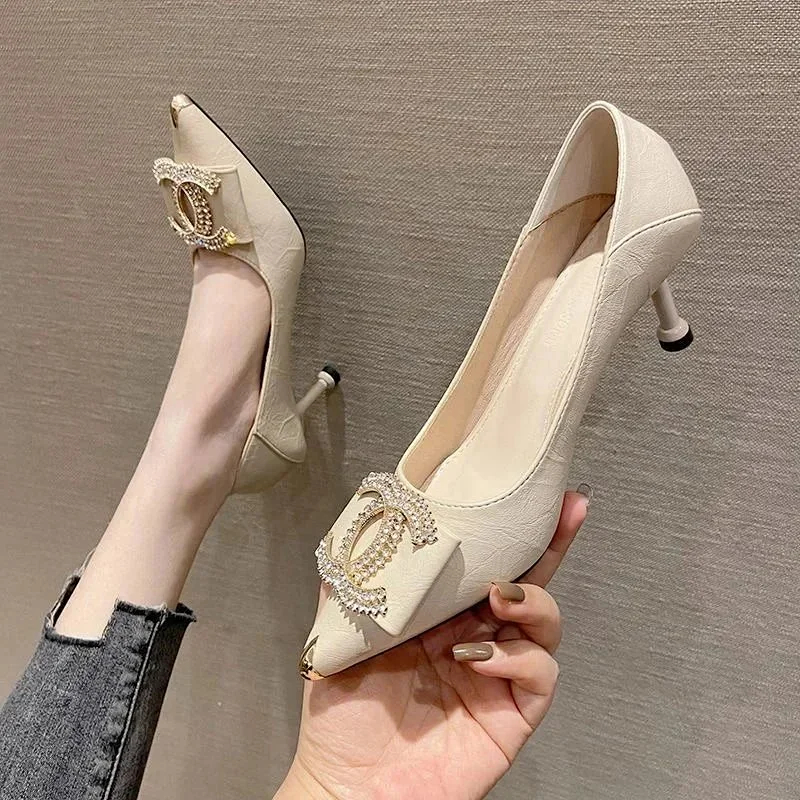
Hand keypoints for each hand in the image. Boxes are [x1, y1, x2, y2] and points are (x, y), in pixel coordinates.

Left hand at [279, 491, 588, 799]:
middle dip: (552, 545)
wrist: (348, 790)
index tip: (531, 494)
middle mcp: (475, 640)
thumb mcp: (339, 636)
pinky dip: (519, 656)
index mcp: (440, 617)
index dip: (509, 532)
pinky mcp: (510, 715)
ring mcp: (495, 676)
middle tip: (563, 514)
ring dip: (531, 600)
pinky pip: (539, 674)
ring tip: (498, 596)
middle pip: (529, 584)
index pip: (484, 565)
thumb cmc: (341, 721)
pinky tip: (479, 654)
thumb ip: (352, 584)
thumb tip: (357, 528)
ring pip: (546, 625)